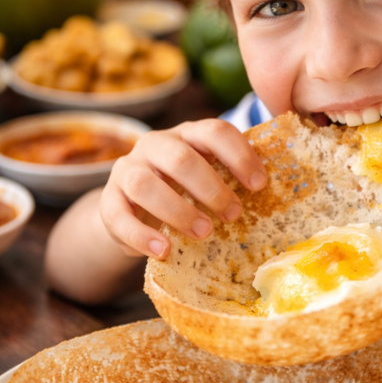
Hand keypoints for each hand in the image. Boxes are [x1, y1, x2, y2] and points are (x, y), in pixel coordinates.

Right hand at [100, 119, 266, 259]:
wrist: (133, 211)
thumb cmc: (182, 192)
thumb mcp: (206, 178)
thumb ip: (229, 178)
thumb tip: (272, 192)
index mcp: (186, 135)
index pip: (213, 131)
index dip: (239, 155)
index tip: (259, 185)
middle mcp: (154, 146)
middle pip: (179, 157)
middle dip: (210, 187)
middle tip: (233, 215)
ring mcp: (127, 171)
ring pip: (145, 184)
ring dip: (178, 210)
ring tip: (204, 233)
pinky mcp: (109, 201)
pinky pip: (118, 216)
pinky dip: (142, 236)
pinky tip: (164, 250)